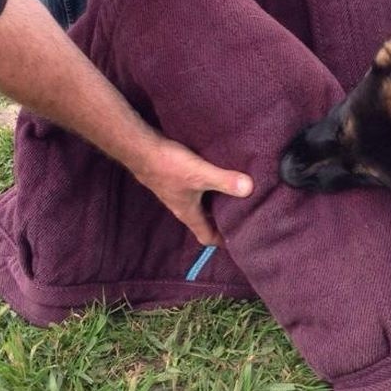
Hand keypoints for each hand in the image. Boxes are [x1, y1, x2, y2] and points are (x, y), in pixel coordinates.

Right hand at [133, 137, 252, 245]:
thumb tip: (250, 189)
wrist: (140, 148)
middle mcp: (182, 206)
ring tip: (236, 194)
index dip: (223, 241)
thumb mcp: (200, 174)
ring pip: (202, 202)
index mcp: (188, 213)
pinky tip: (219, 173)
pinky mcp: (176, 177)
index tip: (240, 240)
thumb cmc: (167, 165)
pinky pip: (197, 187)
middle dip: (223, 220)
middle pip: (206, 220)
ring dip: (217, 201)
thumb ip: (225, 181)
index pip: (207, 236)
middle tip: (244, 215)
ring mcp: (178, 191)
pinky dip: (209, 185)